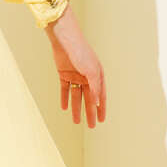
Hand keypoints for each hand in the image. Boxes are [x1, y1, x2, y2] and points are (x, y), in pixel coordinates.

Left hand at [44, 5, 105, 127]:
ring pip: (77, 96)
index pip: (100, 96)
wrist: (65, 40)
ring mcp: (75, 76)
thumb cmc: (81, 53)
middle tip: (91, 126)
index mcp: (97, 75)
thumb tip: (97, 104)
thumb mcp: (91, 71)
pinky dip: (65, 98)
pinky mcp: (64, 74)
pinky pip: (65, 89)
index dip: (101, 108)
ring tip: (76, 122)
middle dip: (90, 112)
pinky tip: (64, 108)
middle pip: (89, 98)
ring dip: (77, 108)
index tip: (102, 120)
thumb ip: (94, 87)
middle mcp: (87, 77)